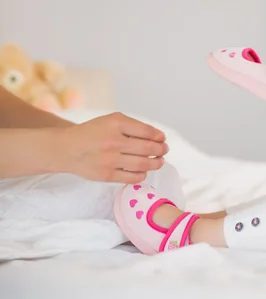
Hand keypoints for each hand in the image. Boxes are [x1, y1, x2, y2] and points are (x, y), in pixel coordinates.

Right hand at [53, 112, 168, 183]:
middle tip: (164, 150)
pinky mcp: (106, 175)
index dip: (159, 136)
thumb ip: (134, 126)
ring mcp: (109, 160)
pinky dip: (142, 174)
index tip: (162, 139)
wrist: (67, 149)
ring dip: (156, 163)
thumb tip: (158, 137)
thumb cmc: (94, 133)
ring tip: (159, 161)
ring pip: (143, 164)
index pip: (147, 131)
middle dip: (161, 150)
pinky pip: (132, 178)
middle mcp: (113, 141)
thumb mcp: (112, 120)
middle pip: (148, 148)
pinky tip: (143, 170)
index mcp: (116, 124)